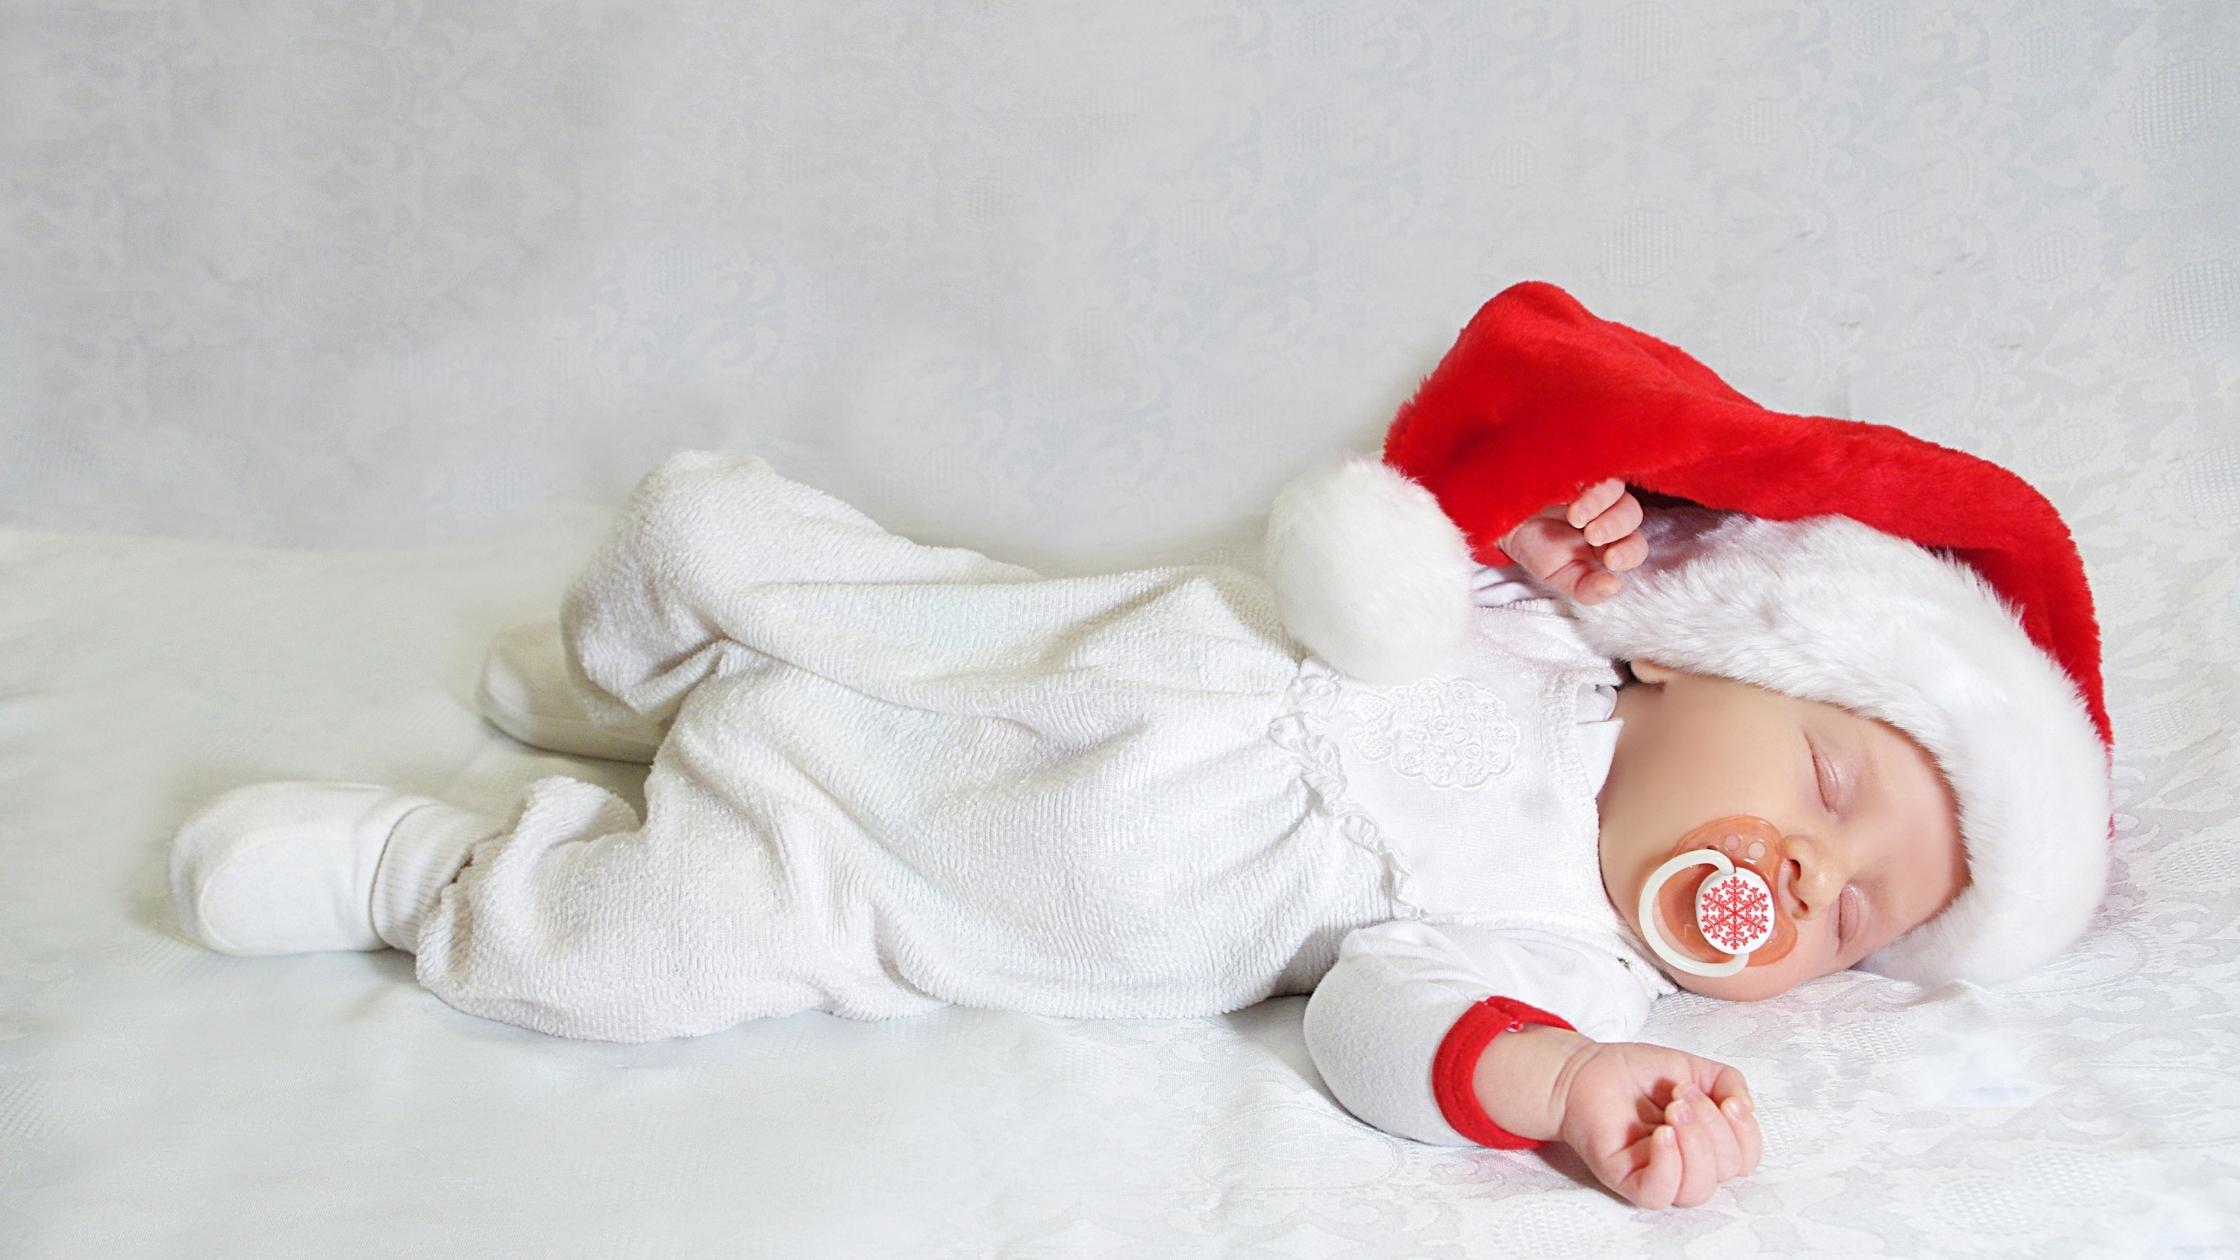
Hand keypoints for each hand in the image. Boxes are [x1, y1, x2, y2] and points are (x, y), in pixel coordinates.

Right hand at [1498, 478, 1646, 603]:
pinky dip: (1588, 486)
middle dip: (1615, 527)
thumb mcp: (1559, 576)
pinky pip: (1594, 471)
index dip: (1629, 552)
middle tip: (1591, 536)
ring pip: (1616, 491)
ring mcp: (1595, 490)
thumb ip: (1586, 589)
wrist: (1503, 523)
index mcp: (1608, 544)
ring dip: (1600, 504)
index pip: (1634, 546)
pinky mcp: (1581, 470)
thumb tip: (1614, 586)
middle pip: (1631, 515)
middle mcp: (1607, 515)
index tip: (1610, 561)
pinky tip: (1570, 496)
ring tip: (1575, 516)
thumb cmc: (1535, 548)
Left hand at [1554, 1040, 1761, 1208]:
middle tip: (1682, 1094)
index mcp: (1708, 1145)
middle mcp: (1687, 1166)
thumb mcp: (1694, 1068)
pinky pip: (1658, 1192)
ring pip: (1697, 1188)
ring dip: (1694, 1142)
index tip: (1726, 1099)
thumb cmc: (1637, 1074)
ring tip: (1673, 1107)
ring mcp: (1657, 1176)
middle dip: (1712, 1125)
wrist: (1586, 1070)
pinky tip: (1661, 1133)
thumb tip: (1744, 1107)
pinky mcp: (1627, 1180)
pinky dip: (1668, 1164)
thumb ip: (1729, 1083)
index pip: (1746, 1157)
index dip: (1745, 1130)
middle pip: (1727, 1170)